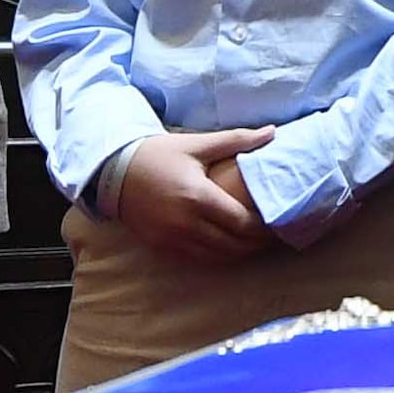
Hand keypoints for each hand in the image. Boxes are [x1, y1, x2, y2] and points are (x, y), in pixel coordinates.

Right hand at [98, 126, 279, 263]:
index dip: (265, 227)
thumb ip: (237, 140)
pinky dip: (218, 256)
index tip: (279, 221)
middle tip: (274, 235)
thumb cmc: (159, 154)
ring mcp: (173, 240)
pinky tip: (229, 246)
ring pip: (218, 257)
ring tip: (257, 243)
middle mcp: (187, 224)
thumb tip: (272, 133)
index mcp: (199, 197)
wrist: (113, 172)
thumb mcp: (197, 145)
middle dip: (258, 243)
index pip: (243, 223)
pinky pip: (199, 260)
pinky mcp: (162, 247)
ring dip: (240, 253)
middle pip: (235, 245)